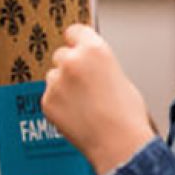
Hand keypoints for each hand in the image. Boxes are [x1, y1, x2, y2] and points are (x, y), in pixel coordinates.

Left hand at [41, 24, 155, 174]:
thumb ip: (100, 64)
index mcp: (95, 50)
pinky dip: (58, 104)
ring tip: (83, 104)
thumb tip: (90, 64)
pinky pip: (49, 97)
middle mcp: (72, 61)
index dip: (76, 41)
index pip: (74, 31)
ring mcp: (57, 82)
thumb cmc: (126, 116)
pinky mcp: (47, 101)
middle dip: (69, 66)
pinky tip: (76, 115)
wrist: (118, 143)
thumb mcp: (121, 77)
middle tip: (84, 85)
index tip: (75, 45)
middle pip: (61, 54)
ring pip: (53, 76)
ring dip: (62, 86)